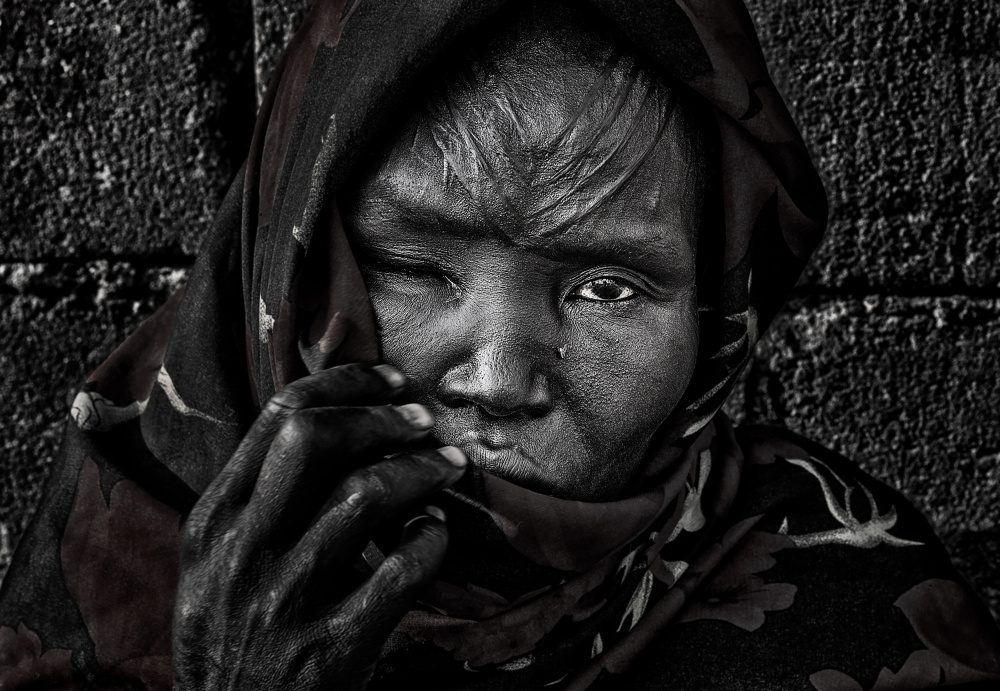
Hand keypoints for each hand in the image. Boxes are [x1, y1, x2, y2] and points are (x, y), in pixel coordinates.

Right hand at [172, 364, 466, 689]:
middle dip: (381, 417)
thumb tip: (337, 423)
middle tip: (425, 421)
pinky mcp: (332, 649)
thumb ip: (257, 501)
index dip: (347, 384)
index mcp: (213, 520)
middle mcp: (241, 552)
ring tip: (450, 468)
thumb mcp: (214, 564)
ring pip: (365, 496)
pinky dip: (431, 540)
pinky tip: (435, 533)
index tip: (392, 383)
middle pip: (313, 440)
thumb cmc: (232, 636)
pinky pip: (401, 571)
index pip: (279, 417)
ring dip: (422, 470)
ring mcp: (284, 601)